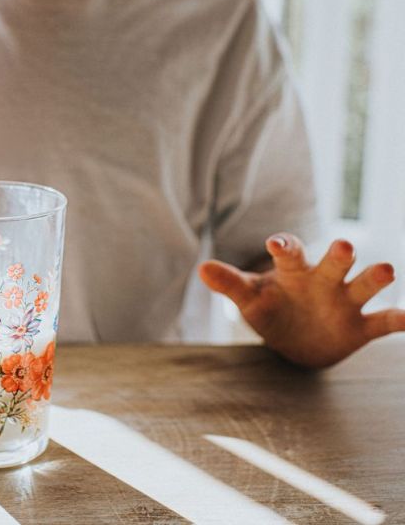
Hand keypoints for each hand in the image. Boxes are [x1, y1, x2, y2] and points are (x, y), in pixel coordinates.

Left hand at [198, 233, 403, 367]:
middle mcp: (323, 280)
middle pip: (334, 262)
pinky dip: (398, 319)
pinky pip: (382, 321)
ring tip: (387, 270)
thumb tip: (201, 268)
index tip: (274, 243)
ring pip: (364, 284)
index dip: (284, 246)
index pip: (290, 252)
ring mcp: (345, 301)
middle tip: (343, 245)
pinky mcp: (360, 326)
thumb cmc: (271, 310)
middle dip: (338, 254)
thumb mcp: (249, 299)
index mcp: (293, 271)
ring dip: (374, 278)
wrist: (295, 342)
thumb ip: (230, 284)